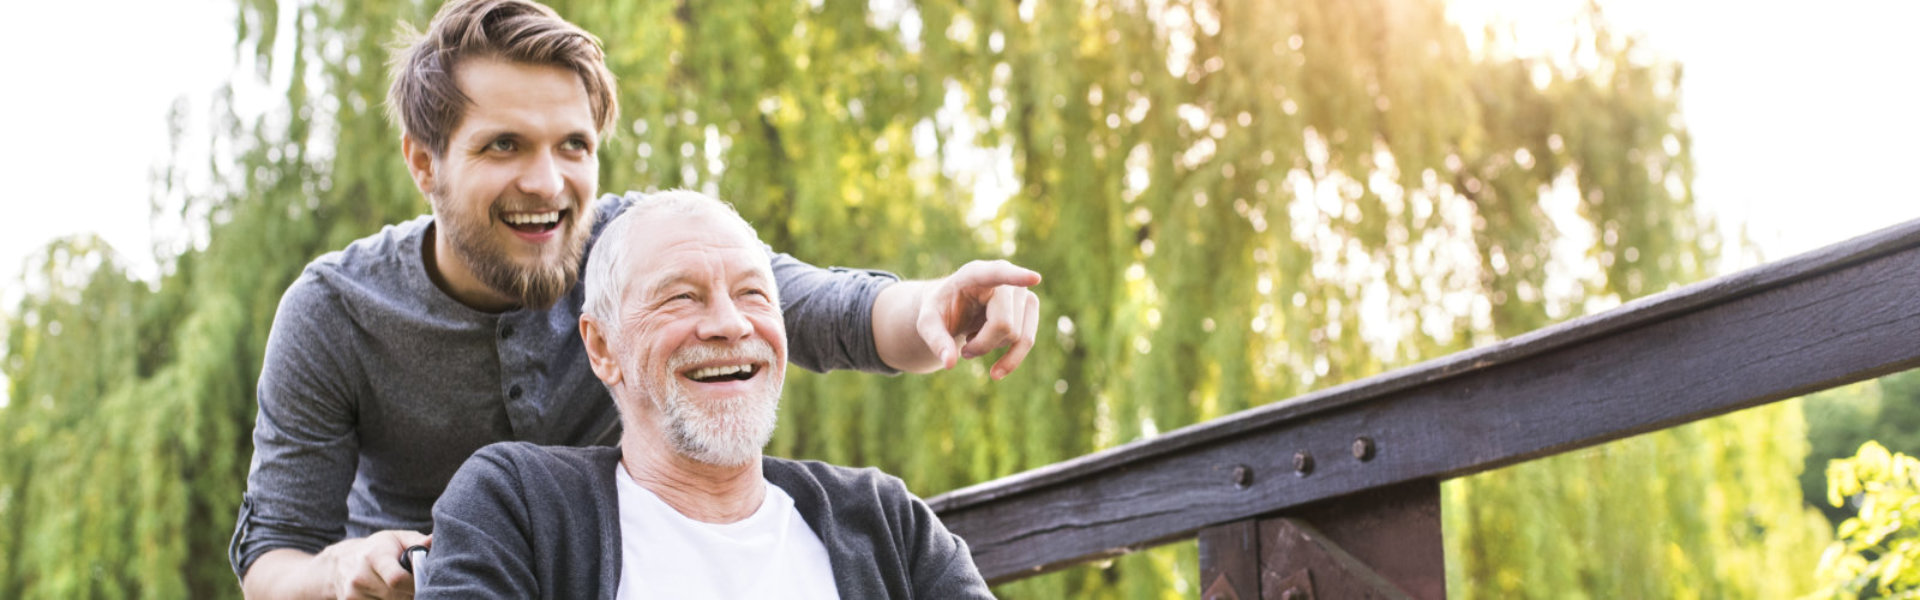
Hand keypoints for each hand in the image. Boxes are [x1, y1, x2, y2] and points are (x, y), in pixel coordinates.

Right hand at [315, 530, 432, 598]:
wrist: (340, 562)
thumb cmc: (378, 549)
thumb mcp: (397, 539)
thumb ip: (417, 543)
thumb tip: (433, 541)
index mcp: (374, 556)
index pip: (397, 579)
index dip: (415, 583)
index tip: (423, 580)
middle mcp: (360, 576)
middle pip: (396, 596)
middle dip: (411, 593)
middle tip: (415, 585)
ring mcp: (353, 594)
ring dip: (401, 599)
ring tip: (401, 588)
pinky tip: (390, 594)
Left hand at [912, 260, 1041, 378]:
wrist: (954, 308)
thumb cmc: (941, 310)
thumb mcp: (927, 323)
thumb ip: (935, 340)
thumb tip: (949, 362)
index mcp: (974, 273)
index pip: (997, 273)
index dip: (1016, 277)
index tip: (1035, 278)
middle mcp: (1003, 277)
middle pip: (1004, 323)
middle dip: (982, 345)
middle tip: (964, 349)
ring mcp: (1020, 291)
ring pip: (1017, 335)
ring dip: (992, 349)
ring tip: (973, 343)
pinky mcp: (1030, 306)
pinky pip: (1027, 341)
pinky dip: (1011, 359)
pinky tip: (996, 369)